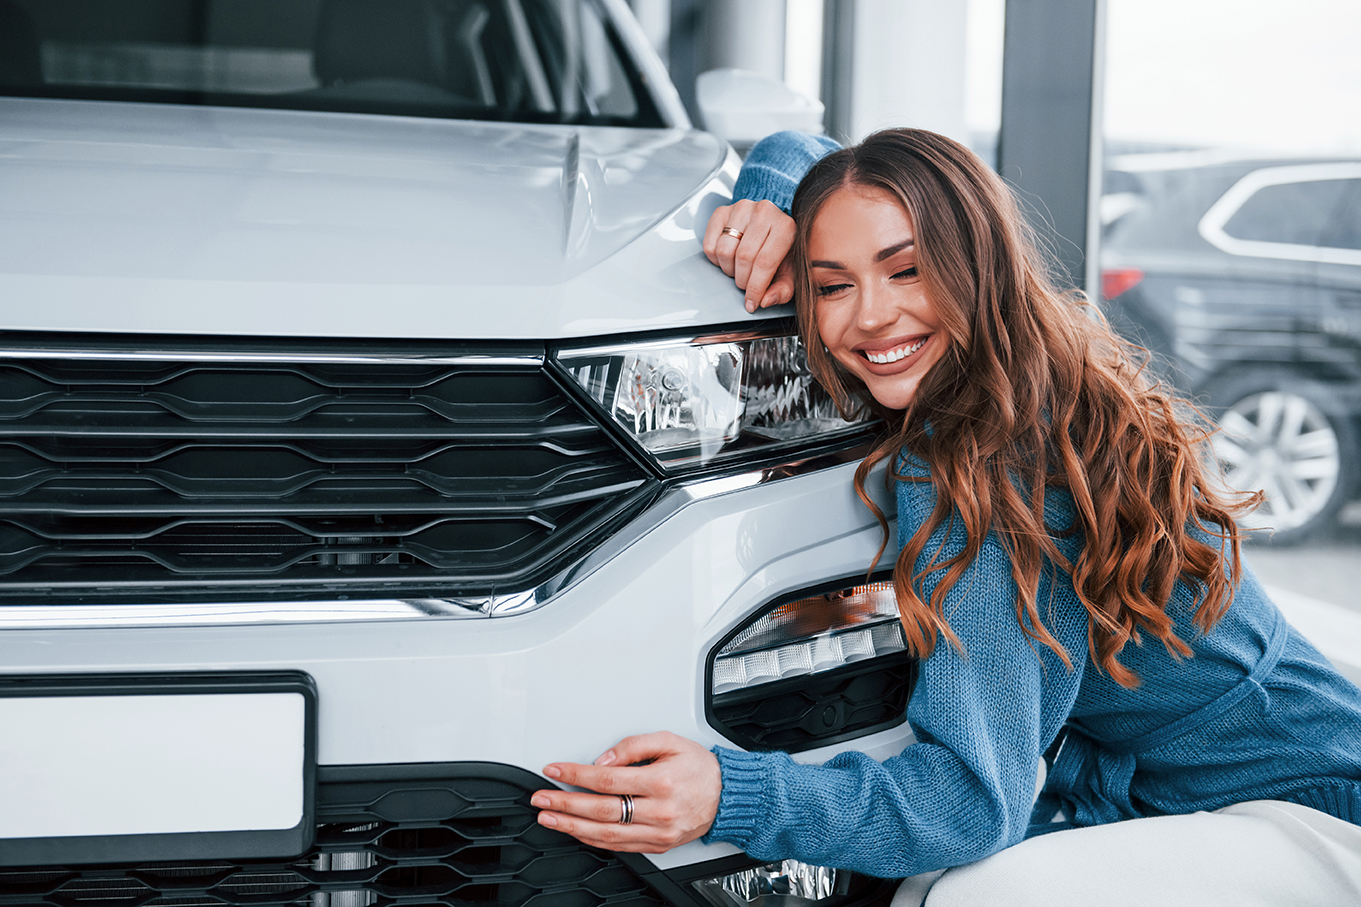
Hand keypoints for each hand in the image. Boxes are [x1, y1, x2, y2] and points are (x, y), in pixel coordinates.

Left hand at [531, 732, 721, 852]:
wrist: (727, 795)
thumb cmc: (699, 767)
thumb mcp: (669, 741)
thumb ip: (633, 746)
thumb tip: (602, 759)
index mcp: (660, 782)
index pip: (606, 780)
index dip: (575, 775)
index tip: (554, 770)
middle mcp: (658, 811)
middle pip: (600, 810)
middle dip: (565, 804)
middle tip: (541, 798)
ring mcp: (658, 832)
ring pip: (606, 834)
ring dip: (572, 826)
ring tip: (550, 817)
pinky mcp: (658, 845)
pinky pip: (619, 846)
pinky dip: (593, 839)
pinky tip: (576, 830)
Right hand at [703, 199, 796, 312]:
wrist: (771, 225)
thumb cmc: (782, 250)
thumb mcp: (790, 272)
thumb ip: (783, 290)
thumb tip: (765, 300)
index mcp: (786, 226)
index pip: (765, 262)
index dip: (755, 288)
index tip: (751, 303)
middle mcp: (764, 211)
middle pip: (743, 257)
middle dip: (742, 280)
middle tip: (746, 284)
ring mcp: (741, 208)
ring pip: (724, 251)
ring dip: (728, 269)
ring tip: (738, 269)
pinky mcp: (722, 211)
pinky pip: (709, 245)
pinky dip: (715, 260)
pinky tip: (728, 258)